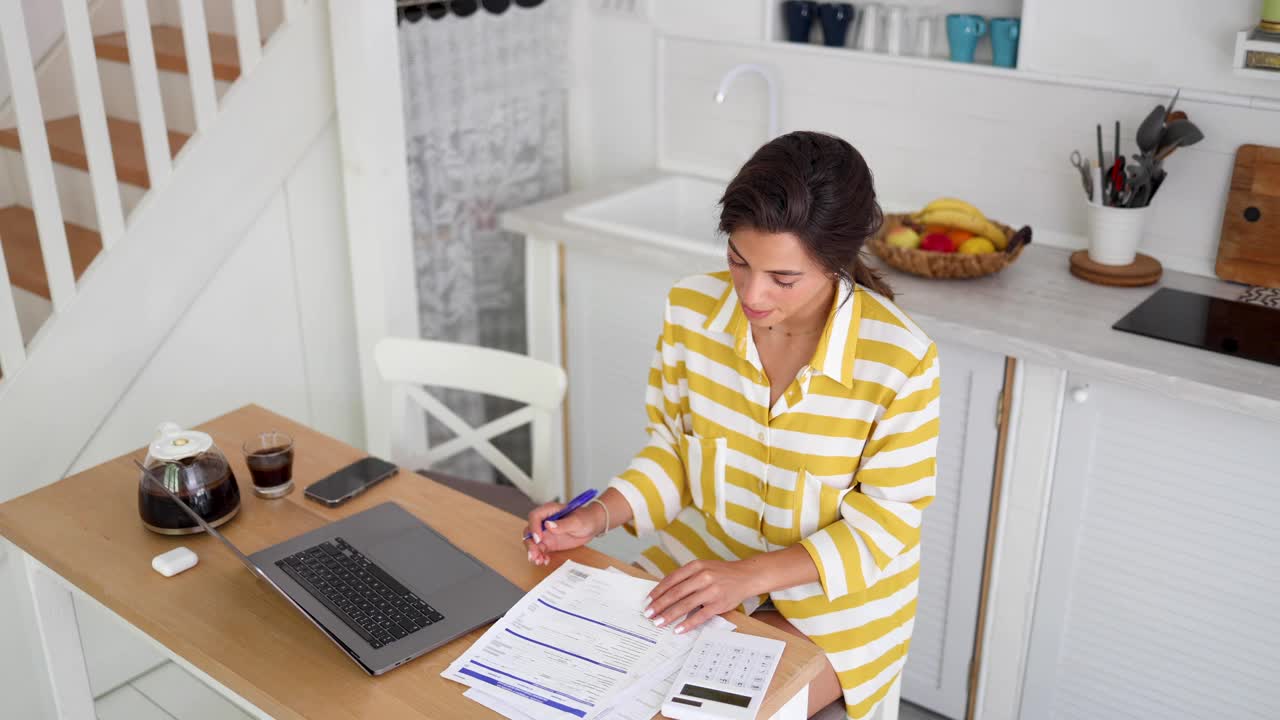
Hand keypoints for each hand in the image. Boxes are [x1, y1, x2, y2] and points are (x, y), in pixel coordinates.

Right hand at [524, 501, 601, 565]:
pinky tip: (545, 561)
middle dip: (530, 543)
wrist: (592, 526)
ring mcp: (546, 533)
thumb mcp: (576, 521)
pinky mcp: (549, 543)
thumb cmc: (586, 518)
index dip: (534, 528)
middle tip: (535, 554)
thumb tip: (548, 525)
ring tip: (539, 561)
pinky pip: (540, 550)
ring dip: (533, 552)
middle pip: (530, 531)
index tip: (538, 539)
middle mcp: (544, 522)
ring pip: (533, 542)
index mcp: (549, 511)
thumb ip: (563, 524)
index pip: (535, 516)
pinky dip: (540, 556)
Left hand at [643, 558, 762, 633]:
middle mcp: (702, 577)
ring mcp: (711, 591)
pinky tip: (678, 629)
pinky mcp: (719, 604)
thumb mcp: (703, 567)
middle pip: (675, 593)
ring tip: (659, 622)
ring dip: (669, 615)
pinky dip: (687, 624)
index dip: (657, 591)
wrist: (746, 576)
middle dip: (659, 605)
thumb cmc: (721, 573)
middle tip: (648, 614)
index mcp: (696, 566)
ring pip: (685, 605)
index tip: (647, 601)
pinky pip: (700, 616)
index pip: (671, 579)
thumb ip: (686, 577)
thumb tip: (664, 592)